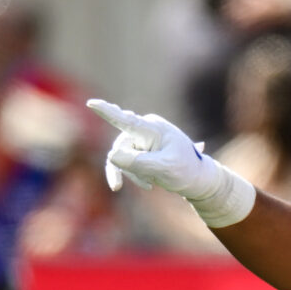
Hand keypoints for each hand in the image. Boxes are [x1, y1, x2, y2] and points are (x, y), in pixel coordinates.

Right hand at [87, 99, 213, 194]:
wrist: (198, 179)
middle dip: (126, 168)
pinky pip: (127, 161)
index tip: (92, 103)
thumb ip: (139, 162)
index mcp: (153, 128)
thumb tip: (112, 155)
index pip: (126, 120)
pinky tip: (150, 184)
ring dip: (133, 173)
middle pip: (121, 147)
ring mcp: (142, 138)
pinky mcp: (141, 148)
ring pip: (122, 157)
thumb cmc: (185, 171)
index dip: (107, 111)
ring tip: (151, 185)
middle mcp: (145, 129)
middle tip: (124, 186)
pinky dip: (135, 174)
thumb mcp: (164, 169)